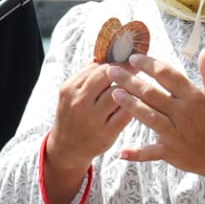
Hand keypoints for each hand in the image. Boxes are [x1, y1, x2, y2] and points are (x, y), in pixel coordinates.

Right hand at [44, 62, 128, 203]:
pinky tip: (138, 103)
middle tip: (136, 69)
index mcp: (69, 89)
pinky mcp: (106, 133)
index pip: (97, 67)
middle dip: (125, 71)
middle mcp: (79, 103)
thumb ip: (84, 76)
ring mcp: (93, 119)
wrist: (67, 147)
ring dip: (131, 88)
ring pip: (119, 94)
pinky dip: (134, 105)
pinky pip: (126, 113)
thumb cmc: (72, 115)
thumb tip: (102, 56)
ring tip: (137, 86)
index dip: (116, 62)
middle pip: (108, 77)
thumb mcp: (70, 94)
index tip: (127, 60)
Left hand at [108, 49, 204, 203]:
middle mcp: (183, 114)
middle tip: (111, 70)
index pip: (168, 75)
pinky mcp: (171, 152)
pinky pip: (151, 153)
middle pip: (152, 94)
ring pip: (149, 117)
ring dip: (131, 106)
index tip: (133, 57)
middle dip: (131, 81)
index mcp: (194, 97)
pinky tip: (121, 152)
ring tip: (113, 93)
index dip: (150, 65)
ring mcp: (176, 134)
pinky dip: (137, 154)